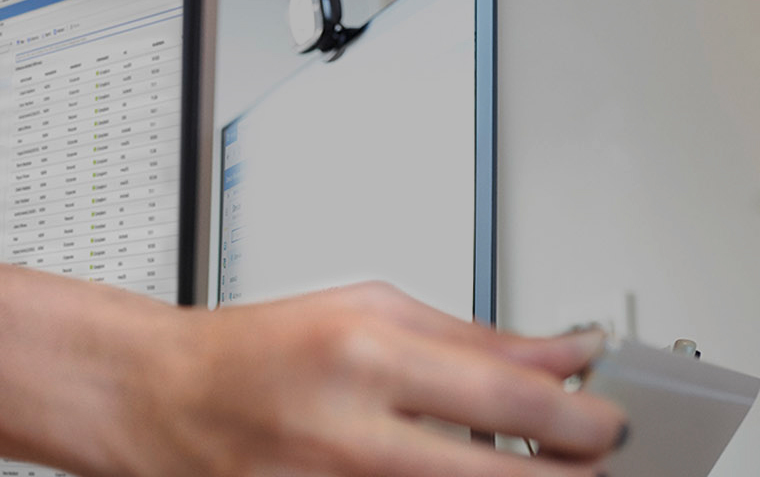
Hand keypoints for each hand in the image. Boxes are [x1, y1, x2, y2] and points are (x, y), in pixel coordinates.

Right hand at [96, 283, 625, 476]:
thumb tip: (563, 358)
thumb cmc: (251, 351)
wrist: (159, 400)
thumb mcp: (363, 309)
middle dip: (572, 474)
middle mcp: (352, 431)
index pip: (517, 402)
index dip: (587, 421)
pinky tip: (450, 475)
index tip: (609, 421)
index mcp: (363, 354)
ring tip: (519, 468)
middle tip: (592, 458)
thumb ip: (471, 339)